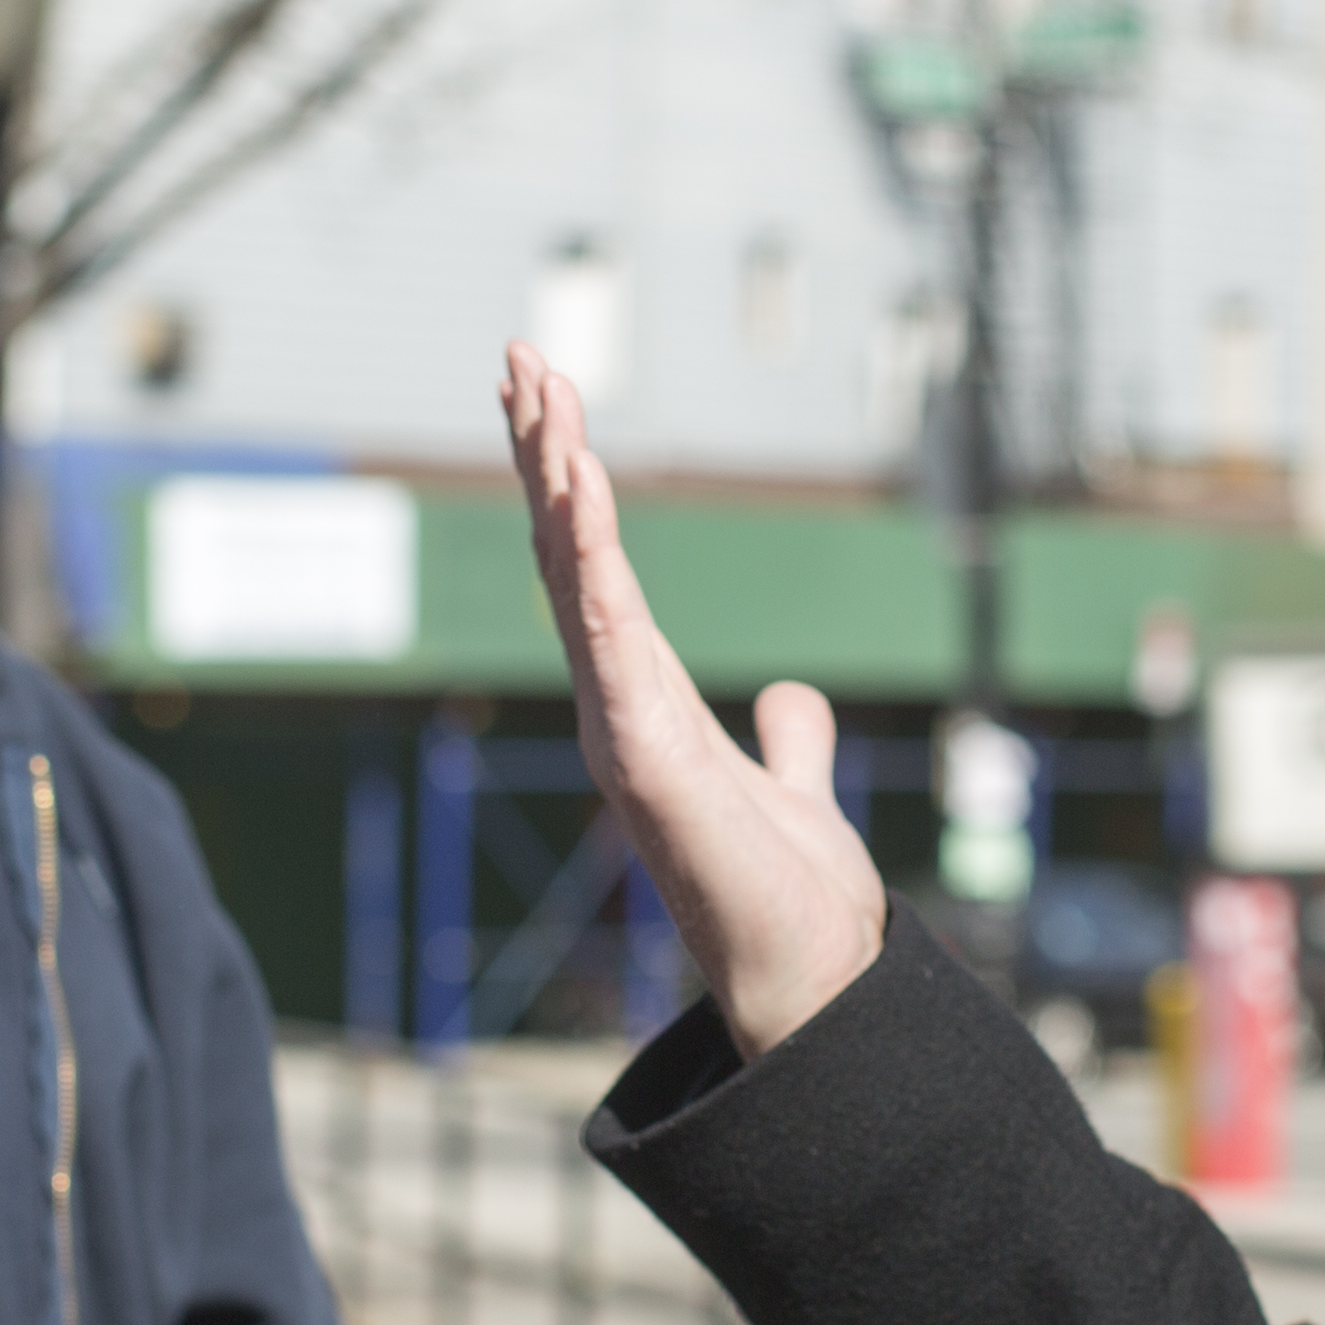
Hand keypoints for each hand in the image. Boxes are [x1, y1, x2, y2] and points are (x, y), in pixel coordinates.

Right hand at [499, 346, 884, 1053]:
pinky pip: (611, 635)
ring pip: (577, 578)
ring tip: (542, 390)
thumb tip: (790, 695)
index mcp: (644, 697)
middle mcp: (616, 702)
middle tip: (521, 353)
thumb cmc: (786, 893)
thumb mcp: (793, 784)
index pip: (596, 567)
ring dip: (557, 480)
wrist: (803, 971)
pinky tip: (582, 487)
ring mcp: (619, 724)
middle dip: (544, 451)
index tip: (553, 398)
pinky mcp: (641, 753)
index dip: (570, 483)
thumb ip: (789, 738)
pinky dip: (593, 561)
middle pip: (568, 553)